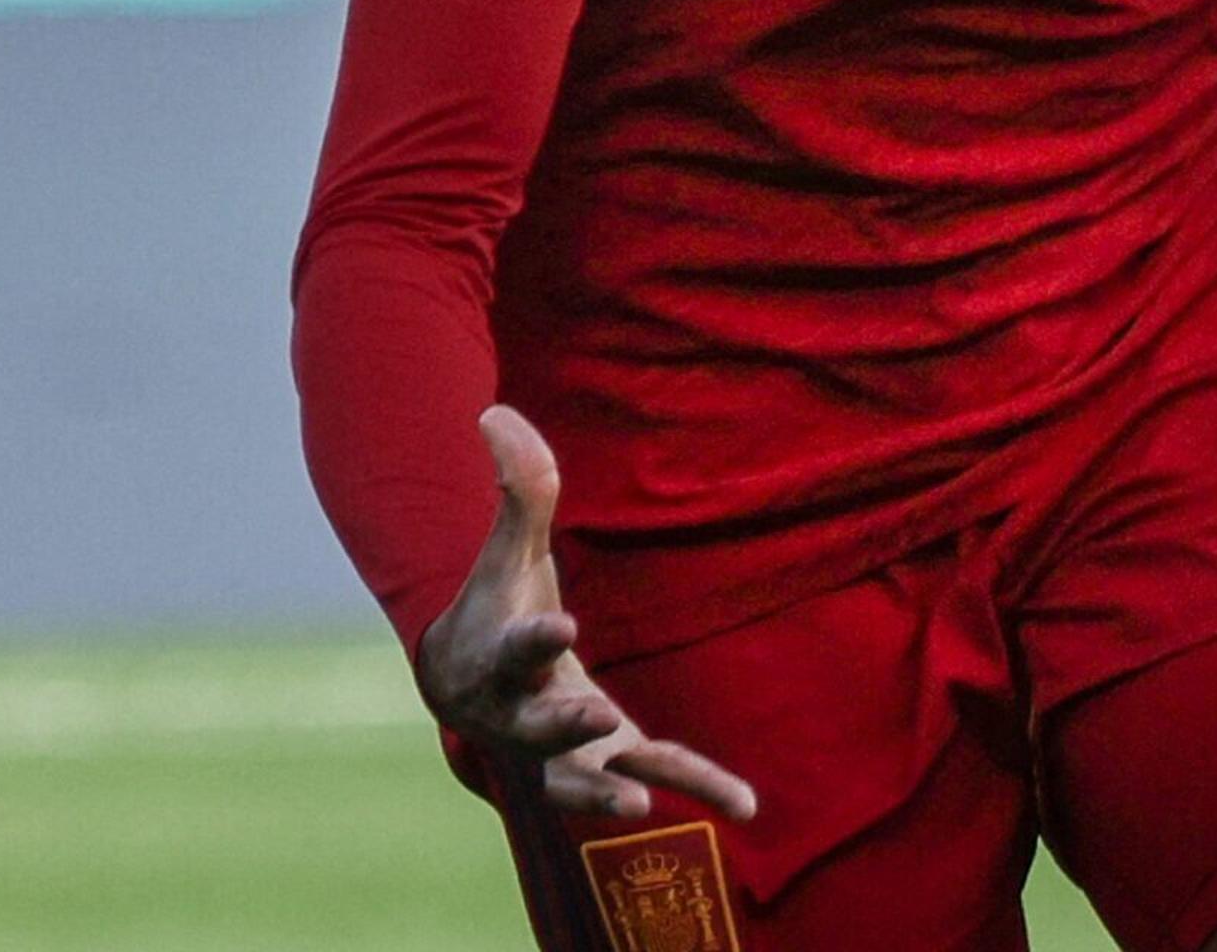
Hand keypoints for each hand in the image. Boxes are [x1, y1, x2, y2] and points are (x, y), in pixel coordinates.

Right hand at [413, 406, 758, 823]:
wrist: (467, 688)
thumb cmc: (496, 607)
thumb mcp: (509, 551)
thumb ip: (517, 488)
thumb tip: (495, 411)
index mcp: (500, 658)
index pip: (516, 647)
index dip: (534, 639)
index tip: (561, 626)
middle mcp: (524, 715)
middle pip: (541, 724)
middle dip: (565, 723)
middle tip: (596, 714)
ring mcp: (564, 749)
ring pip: (582, 774)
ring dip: (604, 786)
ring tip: (637, 799)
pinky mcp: (609, 759)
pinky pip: (654, 773)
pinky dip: (698, 788)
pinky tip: (749, 806)